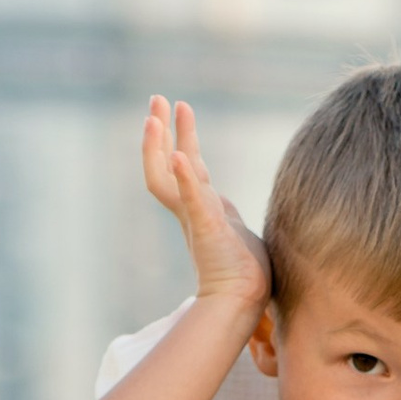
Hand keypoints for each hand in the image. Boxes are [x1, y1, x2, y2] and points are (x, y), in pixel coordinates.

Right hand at [141, 98, 269, 314]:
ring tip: (155, 117)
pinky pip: (192, 199)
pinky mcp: (207, 229)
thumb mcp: (237, 234)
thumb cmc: (246, 274)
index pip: (183, 167)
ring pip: (169, 176)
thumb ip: (228, 221)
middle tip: (156, 98)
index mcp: (201, 209)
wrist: (244, 301)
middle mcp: (193, 210)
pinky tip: (178, 155)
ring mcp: (196, 218)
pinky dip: (184, 178)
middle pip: (167, 163)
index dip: (180, 137)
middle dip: (161, 130)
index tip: (180, 108)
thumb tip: (235, 225)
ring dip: (160, 146)